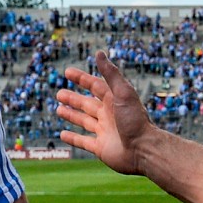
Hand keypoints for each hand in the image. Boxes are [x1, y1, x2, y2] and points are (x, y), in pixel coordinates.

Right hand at [56, 53, 151, 173]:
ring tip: (59, 109)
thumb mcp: (123, 93)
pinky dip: (73, 138)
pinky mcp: (101, 148)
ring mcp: (104, 132)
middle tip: (59, 93)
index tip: (67, 72)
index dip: (81, 79)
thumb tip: (99, 53)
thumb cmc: (135, 120)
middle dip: (73, 99)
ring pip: (84, 121)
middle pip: (87, 104)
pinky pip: (83, 142)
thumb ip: (111, 74)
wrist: (143, 149)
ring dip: (72, 115)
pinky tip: (62, 134)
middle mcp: (109, 115)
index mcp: (114, 101)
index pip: (95, 86)